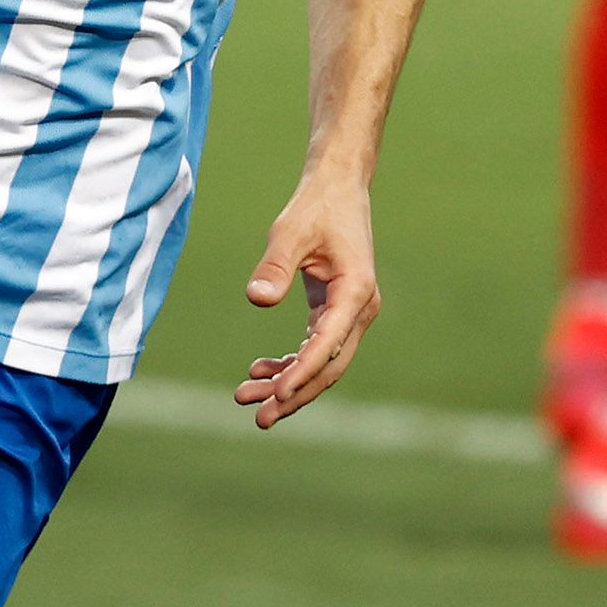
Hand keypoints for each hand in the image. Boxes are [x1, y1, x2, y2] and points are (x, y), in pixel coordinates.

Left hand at [234, 178, 382, 429]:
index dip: (302, 373)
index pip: (328, 345)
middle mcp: (360, 308)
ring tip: (246, 397)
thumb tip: (257, 298)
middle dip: (294, 394)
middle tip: (259, 418)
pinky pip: (317, 348)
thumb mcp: (290, 233)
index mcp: (355, 291)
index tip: (275, 395)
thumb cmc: (314, 208)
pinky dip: (291, 363)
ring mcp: (352, 312)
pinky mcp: (338, 311)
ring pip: (323, 363)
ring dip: (288, 383)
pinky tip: (260, 369)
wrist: (337, 189)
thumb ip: (274, 266)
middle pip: (330, 366)